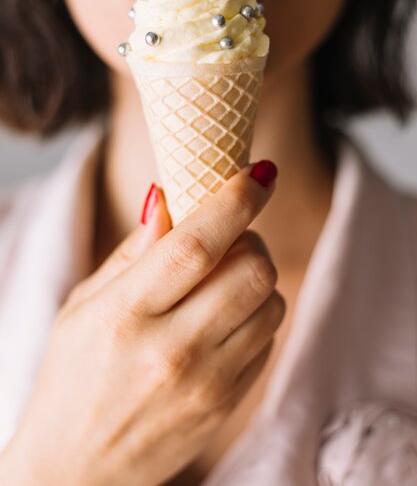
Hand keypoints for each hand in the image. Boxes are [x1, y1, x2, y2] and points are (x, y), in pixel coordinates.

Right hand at [2, 162, 284, 485]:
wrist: (77, 472)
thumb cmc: (73, 378)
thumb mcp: (84, 306)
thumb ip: (133, 252)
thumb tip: (169, 197)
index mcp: (125, 315)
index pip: (196, 245)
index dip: (235, 200)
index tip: (259, 173)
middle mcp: (172, 349)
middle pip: (252, 268)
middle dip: (250, 238)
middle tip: (229, 238)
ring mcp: (207, 382)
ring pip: (272, 301)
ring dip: (257, 277)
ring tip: (223, 281)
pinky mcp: (228, 405)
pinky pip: (269, 338)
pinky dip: (257, 313)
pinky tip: (224, 318)